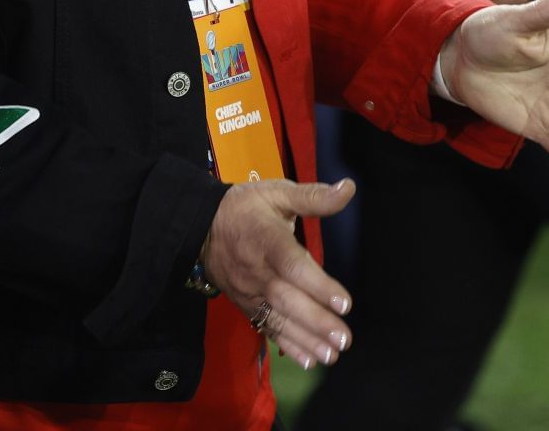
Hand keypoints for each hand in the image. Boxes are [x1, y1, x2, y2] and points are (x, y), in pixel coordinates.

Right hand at [201, 178, 356, 370]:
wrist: (200, 226)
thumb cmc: (246, 208)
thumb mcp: (277, 193)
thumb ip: (313, 196)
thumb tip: (348, 188)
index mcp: (266, 239)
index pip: (292, 264)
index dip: (317, 284)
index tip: (344, 303)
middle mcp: (257, 270)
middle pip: (286, 298)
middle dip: (315, 321)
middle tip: (344, 339)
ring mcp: (249, 291)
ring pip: (277, 318)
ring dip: (305, 339)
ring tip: (331, 355)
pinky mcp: (245, 305)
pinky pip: (266, 327)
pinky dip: (287, 344)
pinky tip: (308, 359)